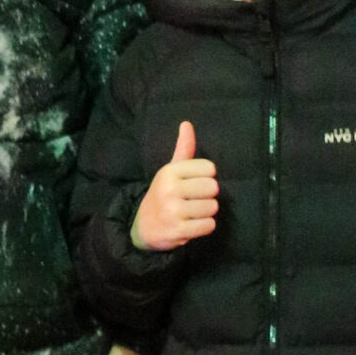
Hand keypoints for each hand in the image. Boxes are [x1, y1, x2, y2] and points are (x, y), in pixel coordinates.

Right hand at [131, 121, 218, 251]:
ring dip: (205, 212)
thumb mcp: (170, 170)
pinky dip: (204, 227)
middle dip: (207, 196)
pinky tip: (191, 225)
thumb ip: (183, 148)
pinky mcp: (178, 231)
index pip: (209, 168)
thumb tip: (187, 123)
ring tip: (191, 213)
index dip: (206, 177)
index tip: (193, 183)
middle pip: (213, 188)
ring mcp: (173, 211)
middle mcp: (170, 189)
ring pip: (212, 207)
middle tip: (192, 200)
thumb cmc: (163, 194)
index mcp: (169, 171)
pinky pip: (209, 225)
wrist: (143, 226)